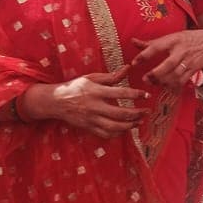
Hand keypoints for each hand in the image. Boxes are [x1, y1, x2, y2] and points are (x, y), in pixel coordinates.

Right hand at [25, 70, 147, 138]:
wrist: (56, 101)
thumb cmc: (76, 87)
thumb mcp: (92, 78)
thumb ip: (111, 76)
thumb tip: (128, 68)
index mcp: (96, 92)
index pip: (121, 93)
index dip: (136, 94)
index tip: (146, 95)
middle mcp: (94, 107)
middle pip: (120, 113)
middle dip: (137, 114)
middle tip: (146, 112)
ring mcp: (91, 119)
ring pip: (114, 127)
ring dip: (130, 126)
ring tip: (139, 121)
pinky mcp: (88, 128)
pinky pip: (105, 134)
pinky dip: (117, 134)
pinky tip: (125, 129)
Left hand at [132, 29, 202, 87]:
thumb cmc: (186, 40)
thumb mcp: (170, 37)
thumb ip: (151, 43)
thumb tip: (132, 41)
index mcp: (173, 40)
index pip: (157, 47)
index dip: (144, 55)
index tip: (134, 63)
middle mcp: (182, 50)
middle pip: (169, 64)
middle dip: (156, 73)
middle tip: (146, 79)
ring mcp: (189, 61)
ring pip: (176, 74)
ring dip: (164, 81)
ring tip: (153, 84)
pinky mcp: (194, 69)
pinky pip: (183, 80)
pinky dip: (174, 86)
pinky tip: (166, 88)